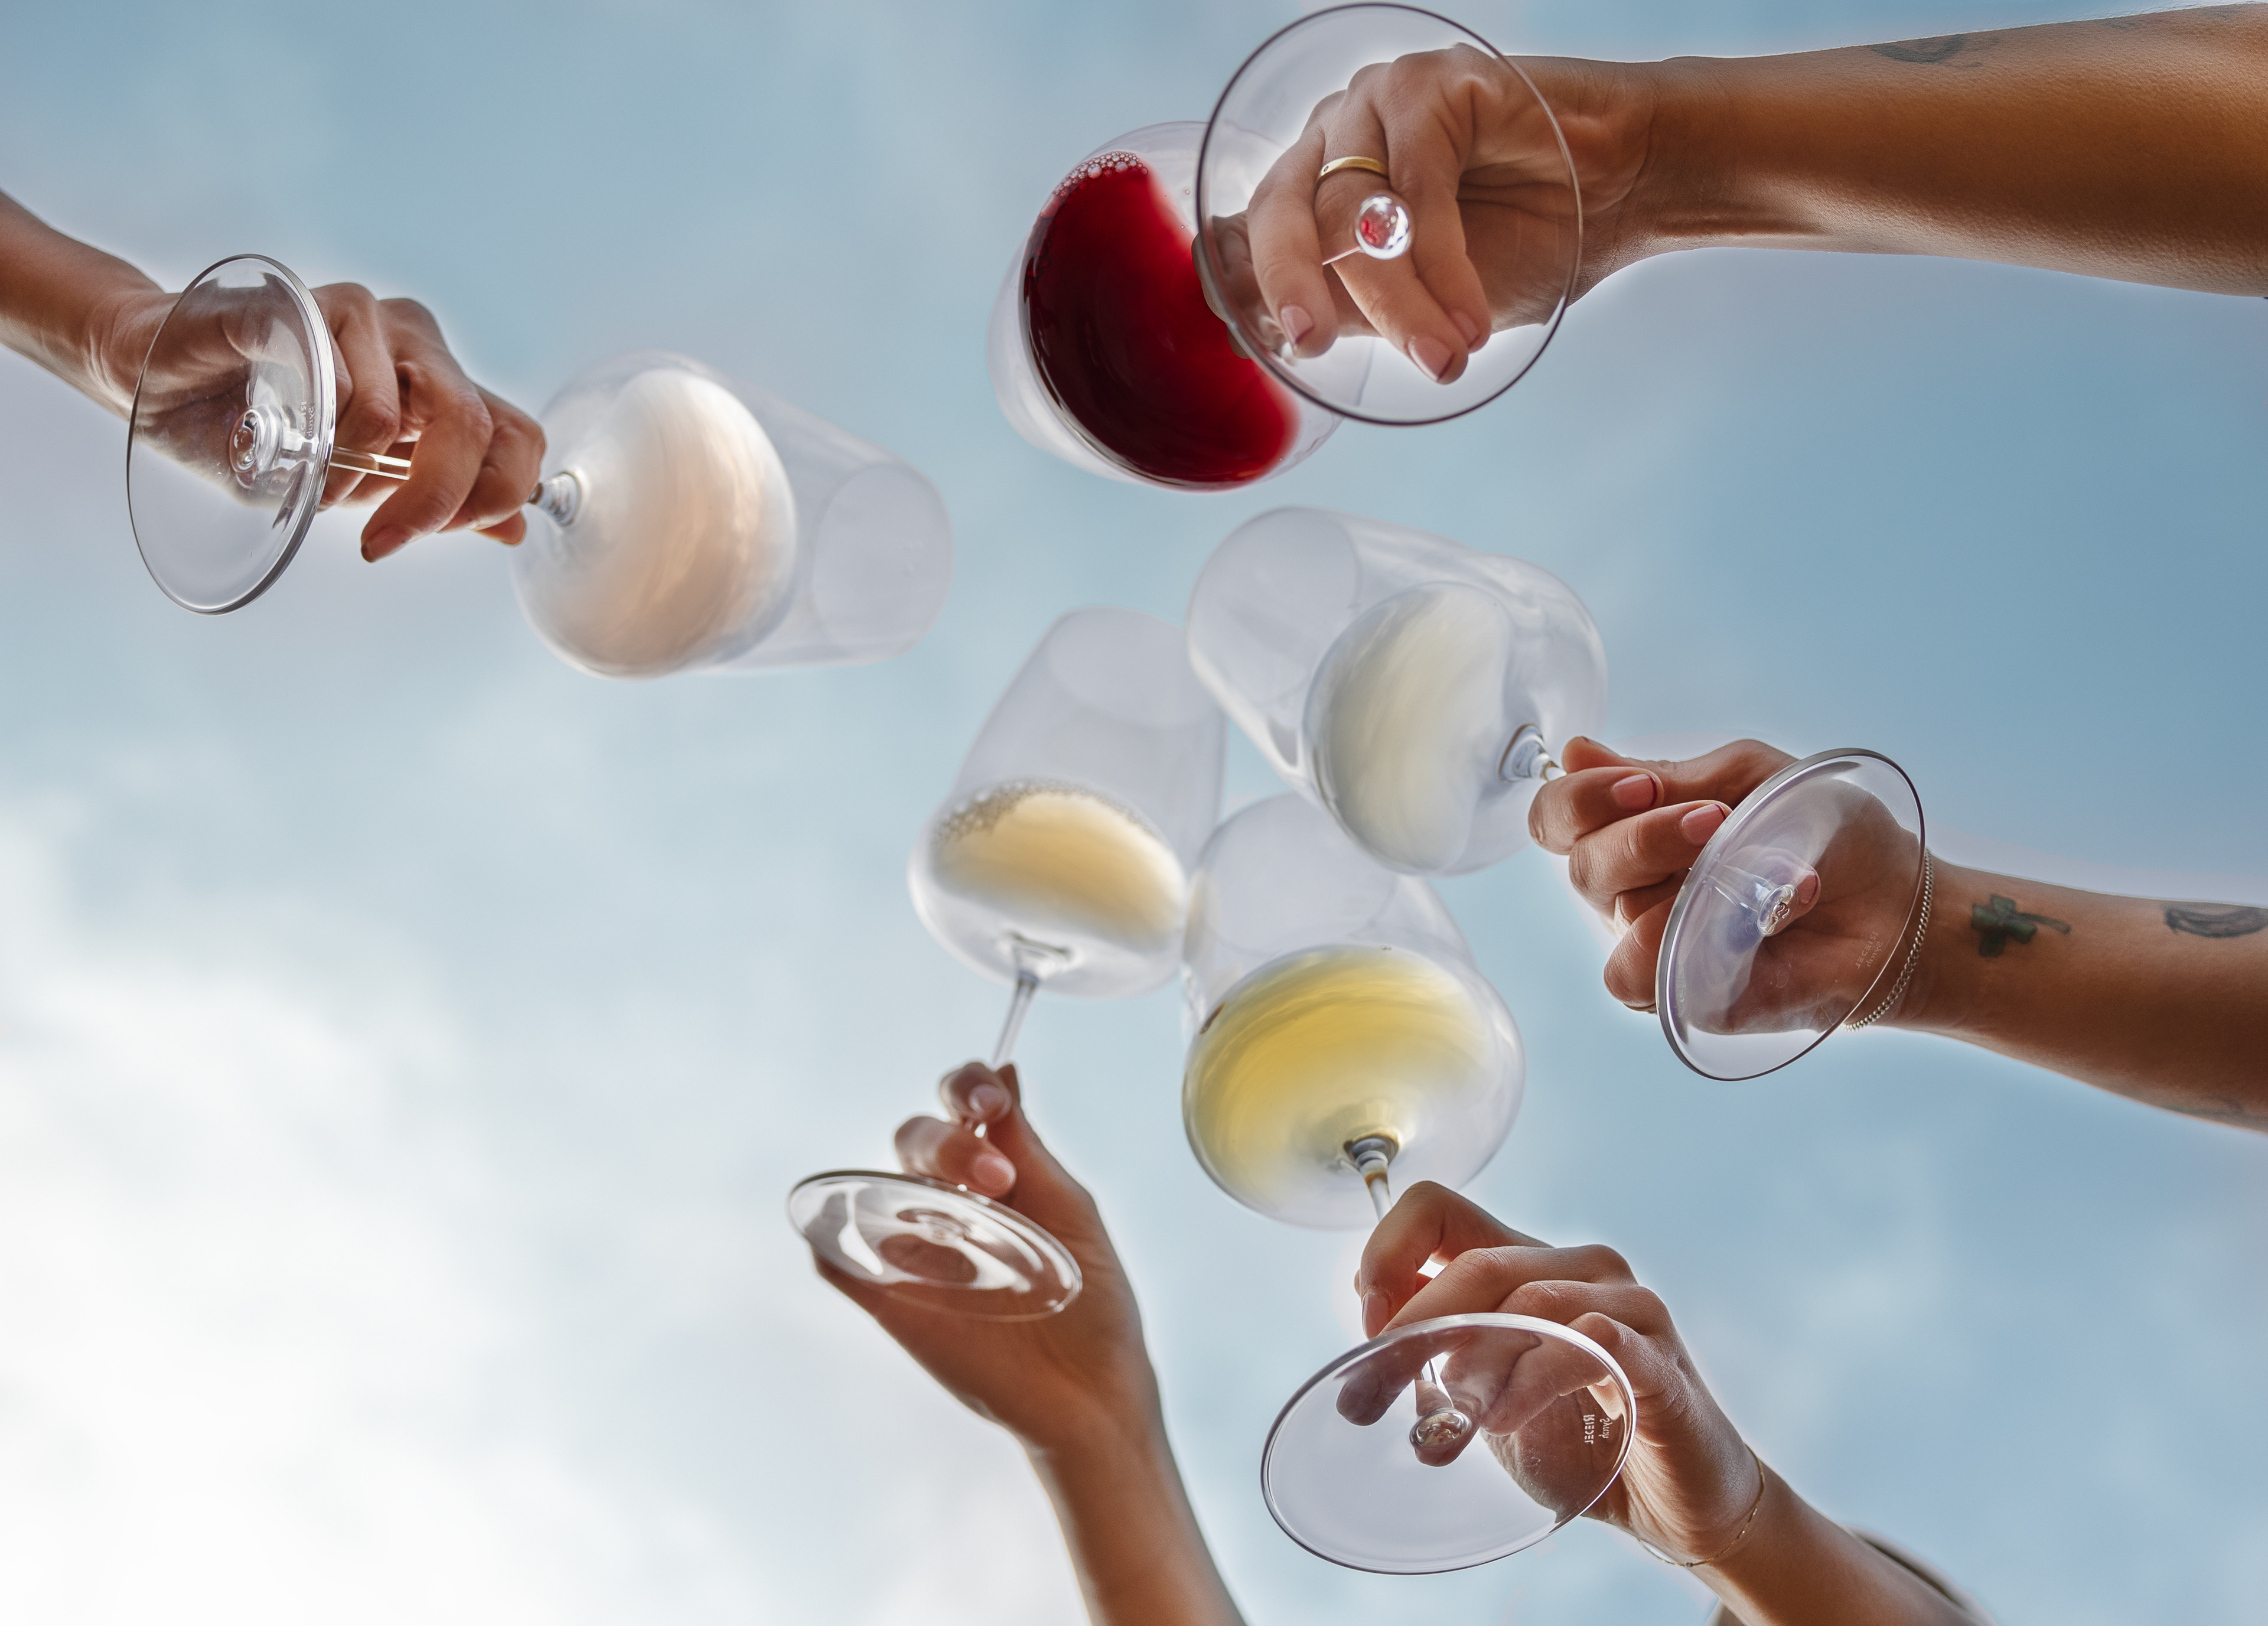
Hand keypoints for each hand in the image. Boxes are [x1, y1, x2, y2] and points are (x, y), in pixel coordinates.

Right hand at [103, 279, 542, 562]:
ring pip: (392, 411)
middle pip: (471, 424)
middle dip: (432, 498)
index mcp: (442, 385)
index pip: (517, 435)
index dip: (499, 493)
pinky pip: (323, 376)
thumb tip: (515, 528)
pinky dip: (305, 428)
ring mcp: (359, 314)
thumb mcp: (361, 483)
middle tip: (382, 541)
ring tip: (311, 477)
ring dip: (348, 470)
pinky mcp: (294, 302)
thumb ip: (437, 496)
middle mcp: (415, 342)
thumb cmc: (263, 432)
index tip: (444, 534)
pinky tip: (271, 429)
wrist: (164, 380)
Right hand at [811, 1062, 1161, 1456]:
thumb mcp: (1072, 1214)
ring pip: (876, 1186)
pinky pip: (839, 1260)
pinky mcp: (891, 1302)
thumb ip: (1030, 1150)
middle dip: (949, 1142)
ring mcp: (915, 1251)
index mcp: (994, 1172)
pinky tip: (835, 1229)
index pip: (960, 1106)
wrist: (1091, 1396)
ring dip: (902, 1178)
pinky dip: (827, 1239)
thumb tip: (1004, 1072)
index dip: (965, 1087)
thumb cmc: (1092, 1303)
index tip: (991, 1101)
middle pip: (917, 1138)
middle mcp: (947, 1202)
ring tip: (962, 1205)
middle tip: (997, 1178)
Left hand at [1220, 49, 1652, 381]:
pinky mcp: (1428, 86)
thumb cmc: (1524, 244)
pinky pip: (1414, 187)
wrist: (1623, 190)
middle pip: (1283, 215)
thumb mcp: (1419, 301)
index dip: (1248, 287)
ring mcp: (1376, 106)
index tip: (1271, 345)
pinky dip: (1440, 263)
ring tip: (1444, 356)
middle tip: (1313, 346)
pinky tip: (1470, 314)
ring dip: (1398, 301)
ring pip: (1352, 213)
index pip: (1253, 234)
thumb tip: (1264, 337)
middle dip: (1294, 288)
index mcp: (1315, 190)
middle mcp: (1334, 141)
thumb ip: (1348, 308)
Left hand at [1355, 1182, 1763, 1562]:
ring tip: (1449, 1425)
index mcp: (1524, 1263)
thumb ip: (1436, 1352)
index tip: (1368, 1328)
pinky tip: (1507, 1419)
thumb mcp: (1487, 1392)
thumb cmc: (1575, 1440)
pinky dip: (1537, 1378)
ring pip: (1531, 1302)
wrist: (1672, 1504)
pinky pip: (1596, 1341)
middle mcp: (1578, 1267)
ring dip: (1474, 1366)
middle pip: (1477, 1263)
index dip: (1387, 1254)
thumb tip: (1369, 1333)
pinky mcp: (1660, 1358)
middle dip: (1413, 1330)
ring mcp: (1627, 1305)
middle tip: (1368, 1397)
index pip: (1436, 1209)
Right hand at [1531, 737, 1924, 1030]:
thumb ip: (1666, 774)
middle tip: (1714, 820)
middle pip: (1582, 861)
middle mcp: (1633, 889)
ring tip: (1755, 871)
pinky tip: (1742, 926)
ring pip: (1610, 912)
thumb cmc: (1829, 835)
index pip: (1560, 816)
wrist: (1899, 905)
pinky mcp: (1683, 993)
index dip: (1581, 798)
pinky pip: (1632, 975)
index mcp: (1637, 830)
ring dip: (1676, 879)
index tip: (1640, 786)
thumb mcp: (1749, 778)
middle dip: (1644, 834)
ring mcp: (1655, 943)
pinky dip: (1675, 944)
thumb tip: (1575, 750)